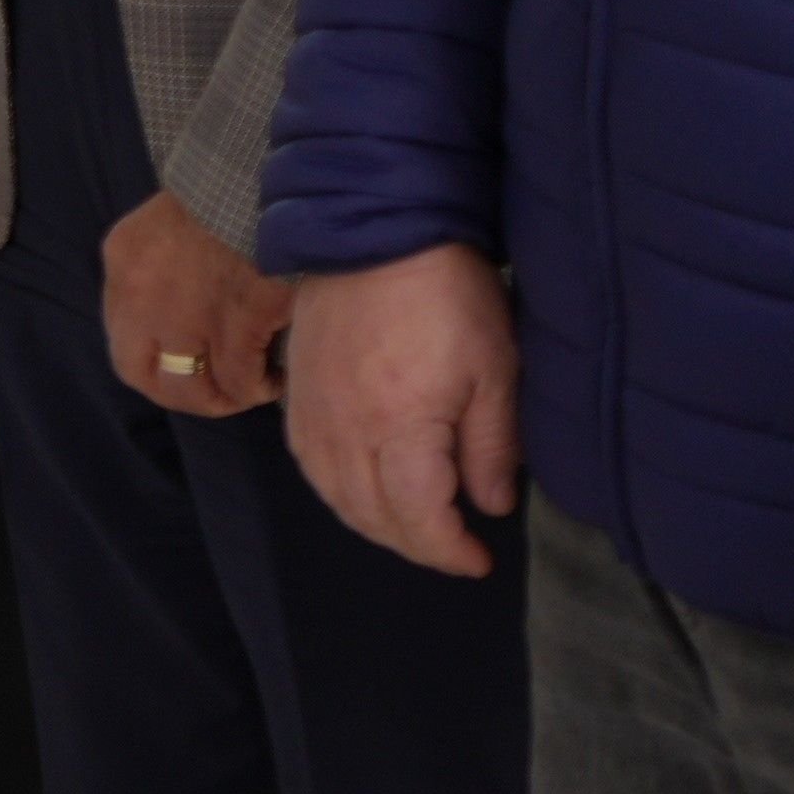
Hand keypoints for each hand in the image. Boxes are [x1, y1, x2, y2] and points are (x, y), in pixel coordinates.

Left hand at [101, 191, 296, 416]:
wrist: (277, 167)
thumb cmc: (234, 187)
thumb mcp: (172, 218)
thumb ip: (163, 265)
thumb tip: (185, 316)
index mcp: (125, 258)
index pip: (123, 339)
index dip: (156, 366)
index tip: (187, 370)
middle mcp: (143, 294)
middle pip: (147, 375)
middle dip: (183, 395)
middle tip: (219, 395)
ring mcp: (189, 311)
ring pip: (194, 386)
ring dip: (224, 397)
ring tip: (252, 389)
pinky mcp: (241, 316)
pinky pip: (241, 377)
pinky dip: (258, 386)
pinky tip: (277, 379)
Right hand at [285, 242, 520, 574]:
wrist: (374, 233)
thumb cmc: (447, 294)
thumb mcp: (495, 369)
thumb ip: (492, 446)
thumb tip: (490, 505)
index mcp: (401, 426)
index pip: (419, 517)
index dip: (449, 550)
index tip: (480, 560)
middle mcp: (347, 431)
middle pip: (373, 516)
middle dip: (415, 545)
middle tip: (453, 550)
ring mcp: (314, 414)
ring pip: (336, 497)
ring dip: (374, 525)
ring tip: (412, 529)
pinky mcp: (298, 395)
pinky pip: (311, 466)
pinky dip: (337, 494)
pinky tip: (360, 492)